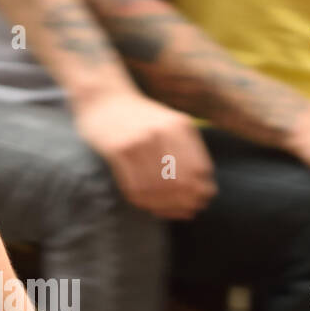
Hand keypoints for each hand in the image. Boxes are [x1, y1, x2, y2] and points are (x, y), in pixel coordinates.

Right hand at [72, 91, 216, 219]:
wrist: (103, 98)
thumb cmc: (142, 118)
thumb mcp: (172, 125)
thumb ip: (190, 152)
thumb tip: (205, 191)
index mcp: (180, 126)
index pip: (200, 170)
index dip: (202, 192)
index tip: (200, 202)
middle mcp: (161, 133)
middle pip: (181, 183)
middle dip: (186, 203)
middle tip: (187, 211)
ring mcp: (138, 141)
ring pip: (157, 189)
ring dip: (164, 206)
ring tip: (166, 211)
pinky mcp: (117, 151)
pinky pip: (135, 187)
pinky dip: (144, 202)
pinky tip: (148, 204)